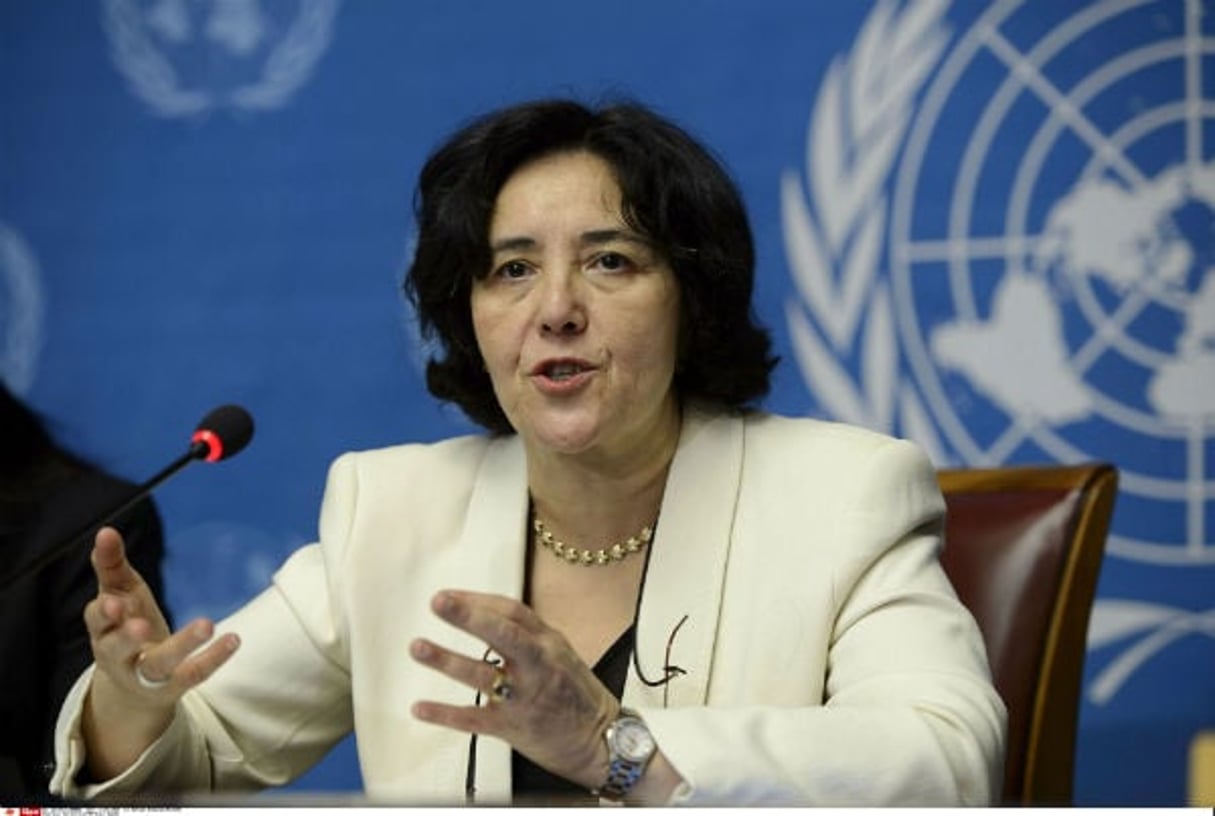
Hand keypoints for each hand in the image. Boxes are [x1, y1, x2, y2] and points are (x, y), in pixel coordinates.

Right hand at [80, 526, 239, 777]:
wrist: (132, 688)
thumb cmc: (125, 625)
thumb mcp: (119, 594)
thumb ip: (111, 565)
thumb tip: (105, 530)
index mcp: (103, 629)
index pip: (97, 620)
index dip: (105, 612)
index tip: (116, 602)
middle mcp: (118, 656)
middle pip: (117, 648)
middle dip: (126, 637)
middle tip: (140, 624)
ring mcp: (145, 675)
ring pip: (159, 664)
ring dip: (182, 646)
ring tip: (207, 624)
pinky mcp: (174, 686)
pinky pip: (194, 674)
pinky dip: (214, 658)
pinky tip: (234, 639)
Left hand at [409, 590, 616, 789]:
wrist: (602, 740)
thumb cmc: (579, 697)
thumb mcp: (562, 655)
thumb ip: (529, 638)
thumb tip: (488, 617)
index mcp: (550, 643)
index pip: (513, 611)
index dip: (478, 601)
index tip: (449, 596)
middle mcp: (539, 665)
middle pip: (502, 633)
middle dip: (468, 616)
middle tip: (437, 603)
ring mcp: (526, 697)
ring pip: (483, 675)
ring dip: (446, 660)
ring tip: (418, 647)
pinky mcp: (515, 727)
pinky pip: (474, 719)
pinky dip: (445, 713)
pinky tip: (420, 707)